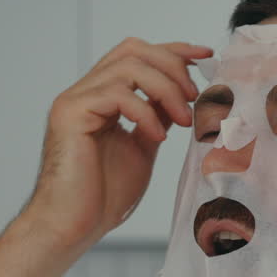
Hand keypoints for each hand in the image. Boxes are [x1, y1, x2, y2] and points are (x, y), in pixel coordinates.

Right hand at [24, 37, 212, 249]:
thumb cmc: (101, 197)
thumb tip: (182, 98)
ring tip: (185, 119)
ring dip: (166, 88)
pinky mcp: (71, 113)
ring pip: (128, 66)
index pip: (137, 56)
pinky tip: (157, 136)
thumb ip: (157, 118)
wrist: (72, 226)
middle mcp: (85, 92)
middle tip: (194, 96)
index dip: (174, 51)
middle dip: (172, 65)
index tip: (205, 56)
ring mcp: (75, 100)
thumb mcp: (142, 148)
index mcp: (101, 97)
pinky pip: (118, 94)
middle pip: (133, 50)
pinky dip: (146, 111)